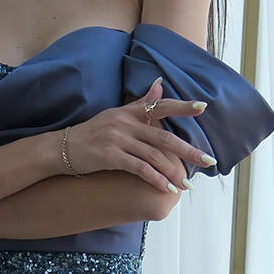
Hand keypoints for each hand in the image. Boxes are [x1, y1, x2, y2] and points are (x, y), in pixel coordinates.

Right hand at [61, 78, 216, 192]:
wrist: (63, 147)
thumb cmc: (93, 132)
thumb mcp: (117, 113)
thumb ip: (140, 103)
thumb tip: (160, 84)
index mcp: (130, 112)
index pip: (161, 106)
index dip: (182, 106)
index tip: (203, 107)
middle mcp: (126, 124)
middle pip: (164, 137)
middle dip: (189, 150)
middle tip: (209, 160)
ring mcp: (118, 140)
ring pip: (154, 156)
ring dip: (174, 172)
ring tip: (188, 184)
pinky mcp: (111, 157)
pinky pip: (139, 169)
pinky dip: (156, 179)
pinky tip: (168, 188)